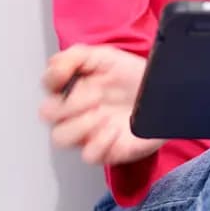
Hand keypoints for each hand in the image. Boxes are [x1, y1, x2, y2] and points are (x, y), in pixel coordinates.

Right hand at [39, 44, 164, 168]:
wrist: (162, 96)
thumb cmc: (132, 78)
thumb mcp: (106, 57)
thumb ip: (77, 56)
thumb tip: (55, 64)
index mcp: (71, 87)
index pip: (48, 83)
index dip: (54, 77)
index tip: (69, 72)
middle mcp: (74, 112)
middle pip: (47, 113)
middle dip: (69, 104)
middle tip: (96, 95)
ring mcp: (87, 133)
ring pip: (60, 138)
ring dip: (79, 125)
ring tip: (102, 114)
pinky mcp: (104, 151)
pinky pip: (88, 155)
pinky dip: (99, 142)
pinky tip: (113, 130)